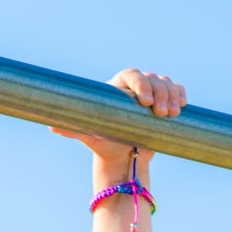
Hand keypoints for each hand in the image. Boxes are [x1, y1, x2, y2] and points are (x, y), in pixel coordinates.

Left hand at [49, 68, 186, 165]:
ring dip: (171, 96)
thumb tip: (50, 127)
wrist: (124, 156)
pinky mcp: (165, 101)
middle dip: (159, 93)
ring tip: (170, 114)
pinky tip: (181, 106)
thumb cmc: (105, 144)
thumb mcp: (90, 136)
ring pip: (166, 84)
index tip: (144, 100)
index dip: (140, 83)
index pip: (131, 75)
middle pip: (152, 78)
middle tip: (159, 113)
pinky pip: (176, 91)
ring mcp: (152, 92)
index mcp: (117, 88)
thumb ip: (73, 129)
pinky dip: (180, 95)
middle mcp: (135, 86)